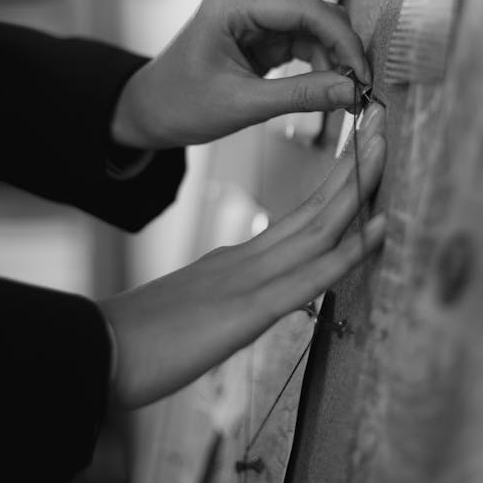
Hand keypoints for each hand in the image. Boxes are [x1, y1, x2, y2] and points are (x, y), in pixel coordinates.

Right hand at [100, 104, 385, 407]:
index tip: (363, 156)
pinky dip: (349, 252)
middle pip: (314, 209)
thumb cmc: (139, 342)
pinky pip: (310, 278)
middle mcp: (248, 261)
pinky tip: (377, 228)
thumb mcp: (196, 313)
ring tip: (386, 151)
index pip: (300, 218)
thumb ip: (227, 298)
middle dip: (353, 169)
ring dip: (357, 190)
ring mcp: (249, 282)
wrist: (96, 354)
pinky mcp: (247, 312)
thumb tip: (255, 298)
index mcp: (237, 261)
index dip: (336, 186)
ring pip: (317, 229)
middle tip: (382, 127)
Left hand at [110, 0, 370, 147]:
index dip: (343, 41)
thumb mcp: (244, 105)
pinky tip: (328, 87)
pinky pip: (303, 41)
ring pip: (314, 28)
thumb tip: (352, 92)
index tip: (363, 75)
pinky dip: (319, 63)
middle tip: (358, 91)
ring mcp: (254, 12)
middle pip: (315, 14)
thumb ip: (302, 96)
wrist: (150, 110)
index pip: (307, 10)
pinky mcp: (261, 31)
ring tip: (344, 95)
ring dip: (332, 60)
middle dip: (341, 51)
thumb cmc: (181, 104)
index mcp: (234, 3)